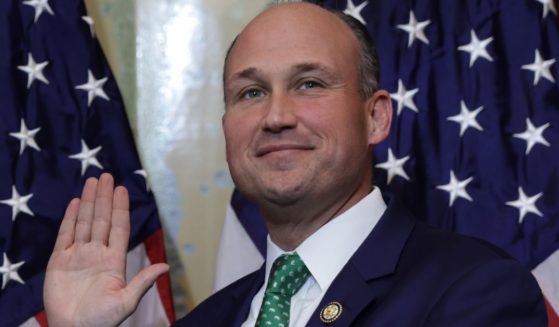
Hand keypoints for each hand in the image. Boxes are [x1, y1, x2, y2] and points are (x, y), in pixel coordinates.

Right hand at [44, 173, 168, 326]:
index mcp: (114, 260)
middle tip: (106, 176)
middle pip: (102, 219)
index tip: (123, 189)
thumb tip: (166, 267)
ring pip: (85, 222)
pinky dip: (70, 218)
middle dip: (105, 198)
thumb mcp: (126, 301)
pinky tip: (76, 202)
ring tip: (93, 182)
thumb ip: (143, 281)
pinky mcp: (59, 261)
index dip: (121, 208)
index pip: (119, 227)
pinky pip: (65, 235)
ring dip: (89, 202)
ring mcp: (78, 255)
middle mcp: (97, 253)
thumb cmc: (101, 320)